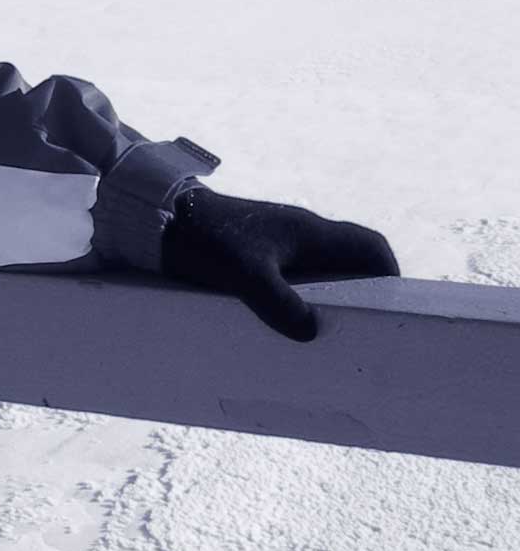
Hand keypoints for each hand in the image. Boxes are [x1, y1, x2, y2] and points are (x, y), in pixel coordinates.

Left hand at [160, 187, 397, 341]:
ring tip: (321, 336)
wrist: (159, 214)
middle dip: (359, 293)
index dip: (388, 275)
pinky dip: (295, 296)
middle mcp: (299, 232)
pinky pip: (289, 274)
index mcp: (310, 231)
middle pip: (348, 261)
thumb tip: (312, 333)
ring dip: (325, 297)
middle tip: (356, 331)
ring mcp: (275, 240)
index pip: (369, 246)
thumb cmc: (206, 237)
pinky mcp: (253, 250)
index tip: (389, 309)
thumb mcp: (243, 274)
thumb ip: (277, 303)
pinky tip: (282, 324)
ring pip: (318, 269)